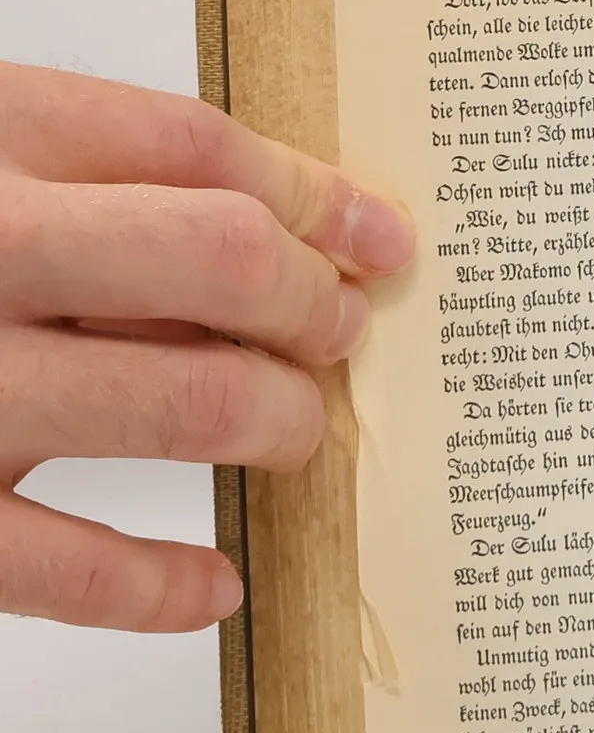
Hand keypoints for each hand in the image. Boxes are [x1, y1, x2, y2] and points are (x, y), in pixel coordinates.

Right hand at [0, 62, 413, 629]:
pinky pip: (75, 569)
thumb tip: (276, 236)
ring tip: (298, 434)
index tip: (380, 238)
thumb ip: (74, 183)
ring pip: (185, 399)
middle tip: (339, 335)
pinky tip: (217, 585)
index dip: (315, 193)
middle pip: (222, 257)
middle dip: (313, 302)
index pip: (195, 146)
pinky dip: (166, 586)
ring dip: (277, 422)